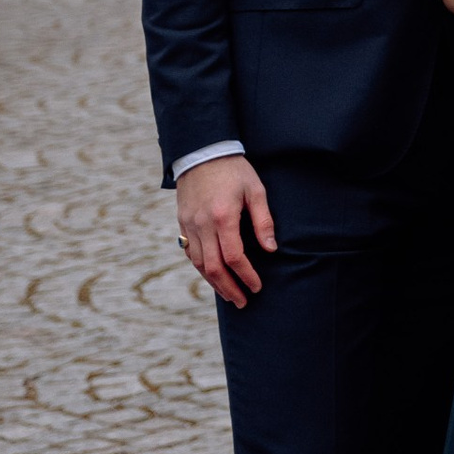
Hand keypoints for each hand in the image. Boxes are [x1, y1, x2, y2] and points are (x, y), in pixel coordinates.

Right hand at [176, 155, 275, 308]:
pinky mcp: (182, 223)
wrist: (202, 152)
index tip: (257, 286)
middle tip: (242, 301)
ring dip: (214, 282)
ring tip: (229, 294)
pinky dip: (201, 268)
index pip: (234, 257)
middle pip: (213, 267)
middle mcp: (202, 225)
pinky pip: (189, 253)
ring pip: (198, 264)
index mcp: (223, 217)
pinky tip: (212, 275)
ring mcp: (189, 225)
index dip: (246, 275)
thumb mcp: (256, 190)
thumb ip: (263, 220)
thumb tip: (271, 249)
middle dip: (229, 288)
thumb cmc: (234, 170)